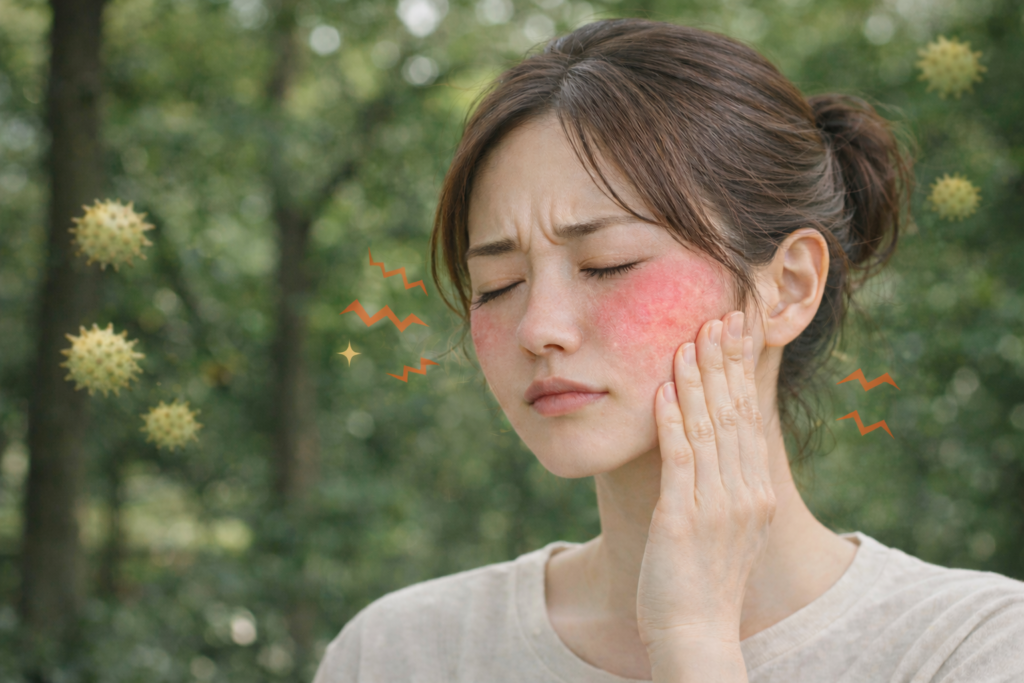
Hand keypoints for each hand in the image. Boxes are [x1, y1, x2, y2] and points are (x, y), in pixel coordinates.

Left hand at [636, 310, 774, 652]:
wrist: (697, 633)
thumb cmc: (705, 582)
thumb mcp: (728, 529)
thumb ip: (727, 486)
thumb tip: (719, 450)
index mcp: (756, 493)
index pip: (750, 418)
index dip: (742, 373)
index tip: (736, 335)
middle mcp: (744, 493)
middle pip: (734, 414)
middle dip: (725, 363)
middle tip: (719, 318)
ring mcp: (717, 506)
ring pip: (708, 428)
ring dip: (697, 381)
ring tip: (689, 340)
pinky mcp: (685, 519)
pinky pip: (680, 460)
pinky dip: (672, 422)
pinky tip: (663, 390)